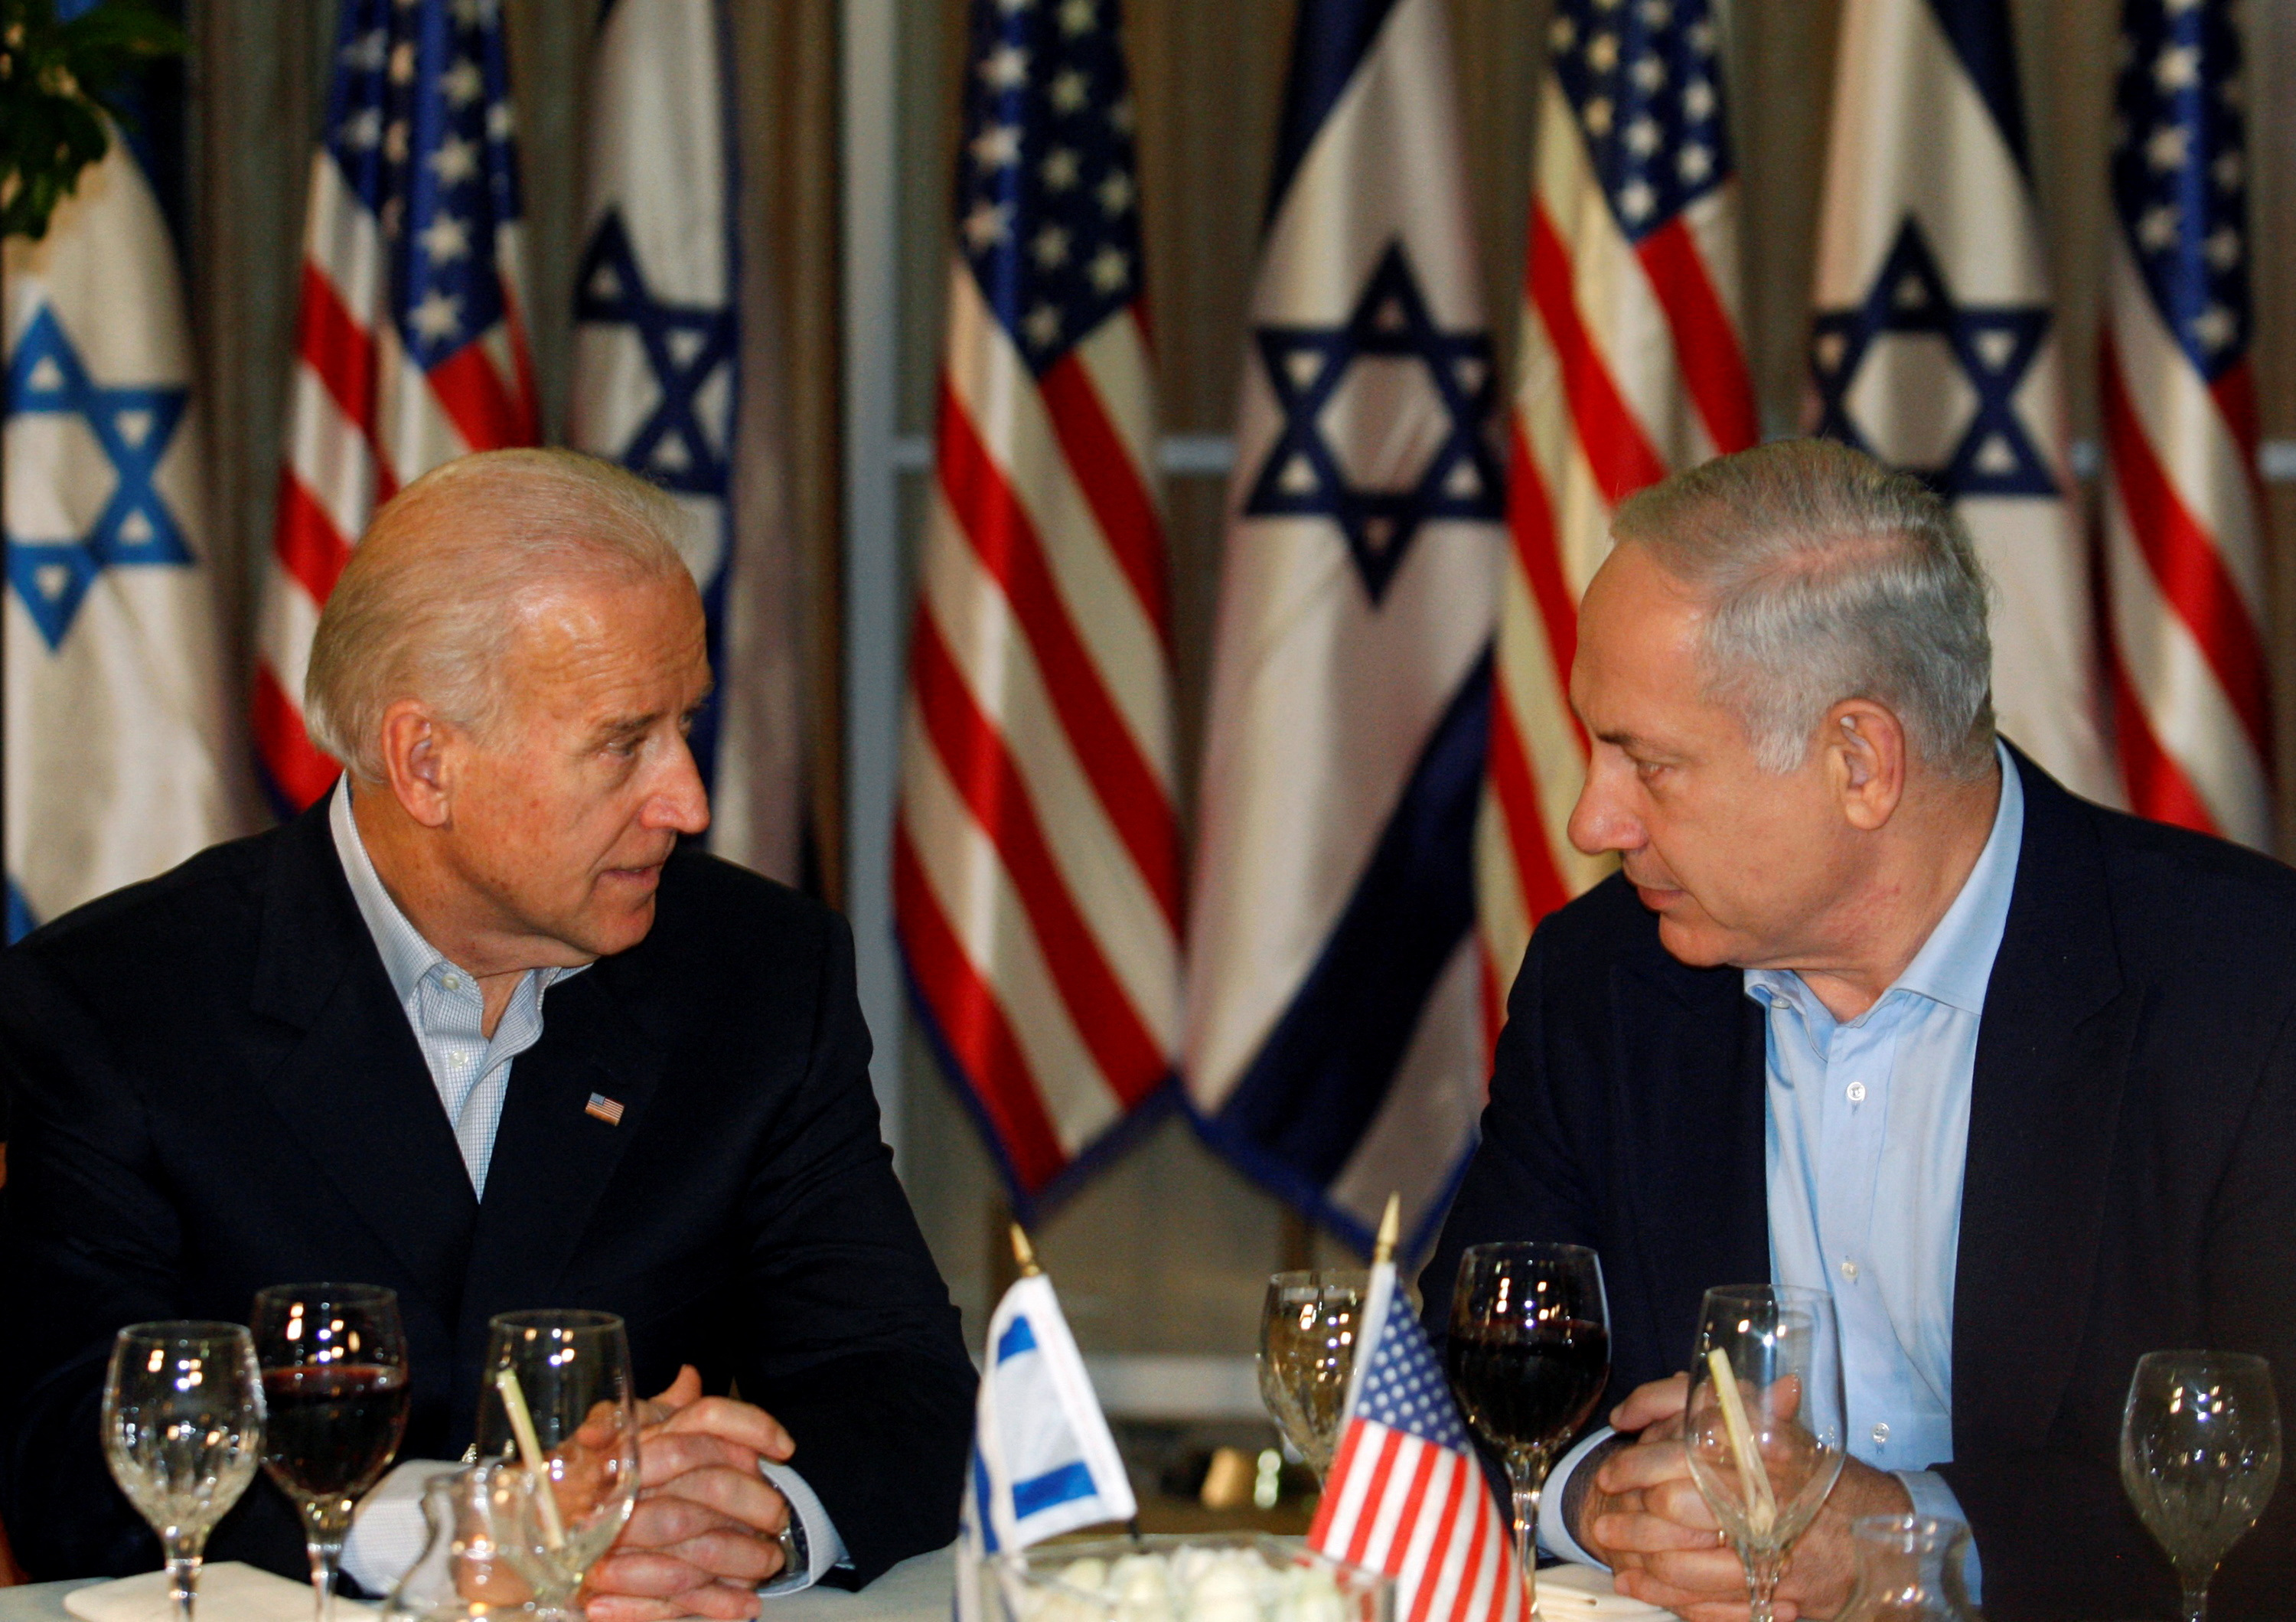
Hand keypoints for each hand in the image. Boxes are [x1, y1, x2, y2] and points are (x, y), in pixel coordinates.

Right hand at [583, 1366, 802, 1621]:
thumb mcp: (618, 1434)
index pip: (702, 1420)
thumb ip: (660, 1410)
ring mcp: (611, 1539)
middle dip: (754, 1503)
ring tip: (769, 1565)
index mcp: (634, 1440)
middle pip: (706, 1486)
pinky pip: (668, 1600)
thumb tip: (691, 1376)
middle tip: (780, 1517)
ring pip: (693, 1548)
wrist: (512, 1535)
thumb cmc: (575, 1478)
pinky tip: (743, 1607)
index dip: (750, 1426)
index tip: (785, 1447)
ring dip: (740, 1560)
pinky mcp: (602, 1588)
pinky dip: (711, 1605)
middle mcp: (624, 1484)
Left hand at [1577, 1375, 1912, 1621]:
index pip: (1681, 1458)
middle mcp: (1765, 1504)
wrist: (1882, 1532)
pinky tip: (1640, 1587)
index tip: (1610, 1471)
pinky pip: (1711, 1603)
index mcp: (1759, 1456)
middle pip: (1677, 1513)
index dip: (1637, 1466)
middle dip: (1633, 1523)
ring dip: (1644, 1564)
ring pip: (1689, 1566)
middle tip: (1603, 1523)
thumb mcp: (1769, 1428)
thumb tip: (1642, 1403)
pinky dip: (1669, 1597)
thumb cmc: (1815, 1475)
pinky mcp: (1778, 1594)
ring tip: (1614, 1557)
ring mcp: (1772, 1555)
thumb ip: (1709, 1405)